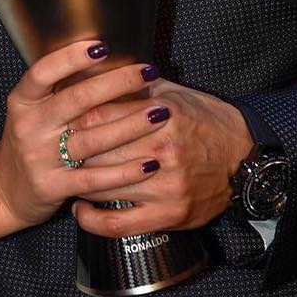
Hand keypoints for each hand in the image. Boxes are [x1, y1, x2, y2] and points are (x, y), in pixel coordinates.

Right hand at [0, 41, 165, 229]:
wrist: (3, 191)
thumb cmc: (30, 141)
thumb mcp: (33, 110)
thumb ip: (60, 89)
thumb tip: (107, 60)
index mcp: (23, 100)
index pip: (43, 72)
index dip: (71, 57)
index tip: (102, 45)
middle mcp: (29, 126)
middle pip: (76, 100)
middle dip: (117, 83)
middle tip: (148, 71)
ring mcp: (40, 158)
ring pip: (92, 139)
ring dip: (130, 125)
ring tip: (159, 113)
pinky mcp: (52, 187)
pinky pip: (94, 179)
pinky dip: (124, 172)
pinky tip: (149, 163)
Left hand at [65, 78, 253, 236]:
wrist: (244, 157)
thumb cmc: (205, 120)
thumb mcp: (172, 92)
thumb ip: (135, 85)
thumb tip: (96, 71)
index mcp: (160, 113)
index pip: (98, 113)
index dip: (72, 116)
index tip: (58, 118)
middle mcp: (162, 150)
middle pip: (96, 150)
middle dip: (70, 149)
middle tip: (52, 148)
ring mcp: (165, 186)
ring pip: (102, 185)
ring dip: (77, 181)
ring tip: (62, 175)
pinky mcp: (169, 215)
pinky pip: (118, 224)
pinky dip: (92, 220)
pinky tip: (80, 210)